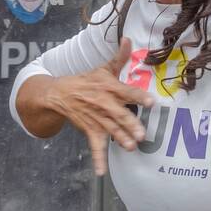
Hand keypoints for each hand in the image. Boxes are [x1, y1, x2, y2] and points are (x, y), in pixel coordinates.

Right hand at [46, 39, 153, 175]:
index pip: (127, 92)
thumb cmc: (87, 81)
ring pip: (110, 130)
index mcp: (109, 87)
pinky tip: (101, 172)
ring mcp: (96, 119)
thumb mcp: (102, 68)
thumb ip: (119, 58)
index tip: (152, 102)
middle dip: (130, 124)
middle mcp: (103, 103)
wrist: (58, 94)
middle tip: (142, 134)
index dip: (139, 97)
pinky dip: (98, 160)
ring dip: (120, 140)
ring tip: (131, 148)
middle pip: (119, 115)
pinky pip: (94, 147)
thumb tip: (129, 38)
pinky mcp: (89, 131)